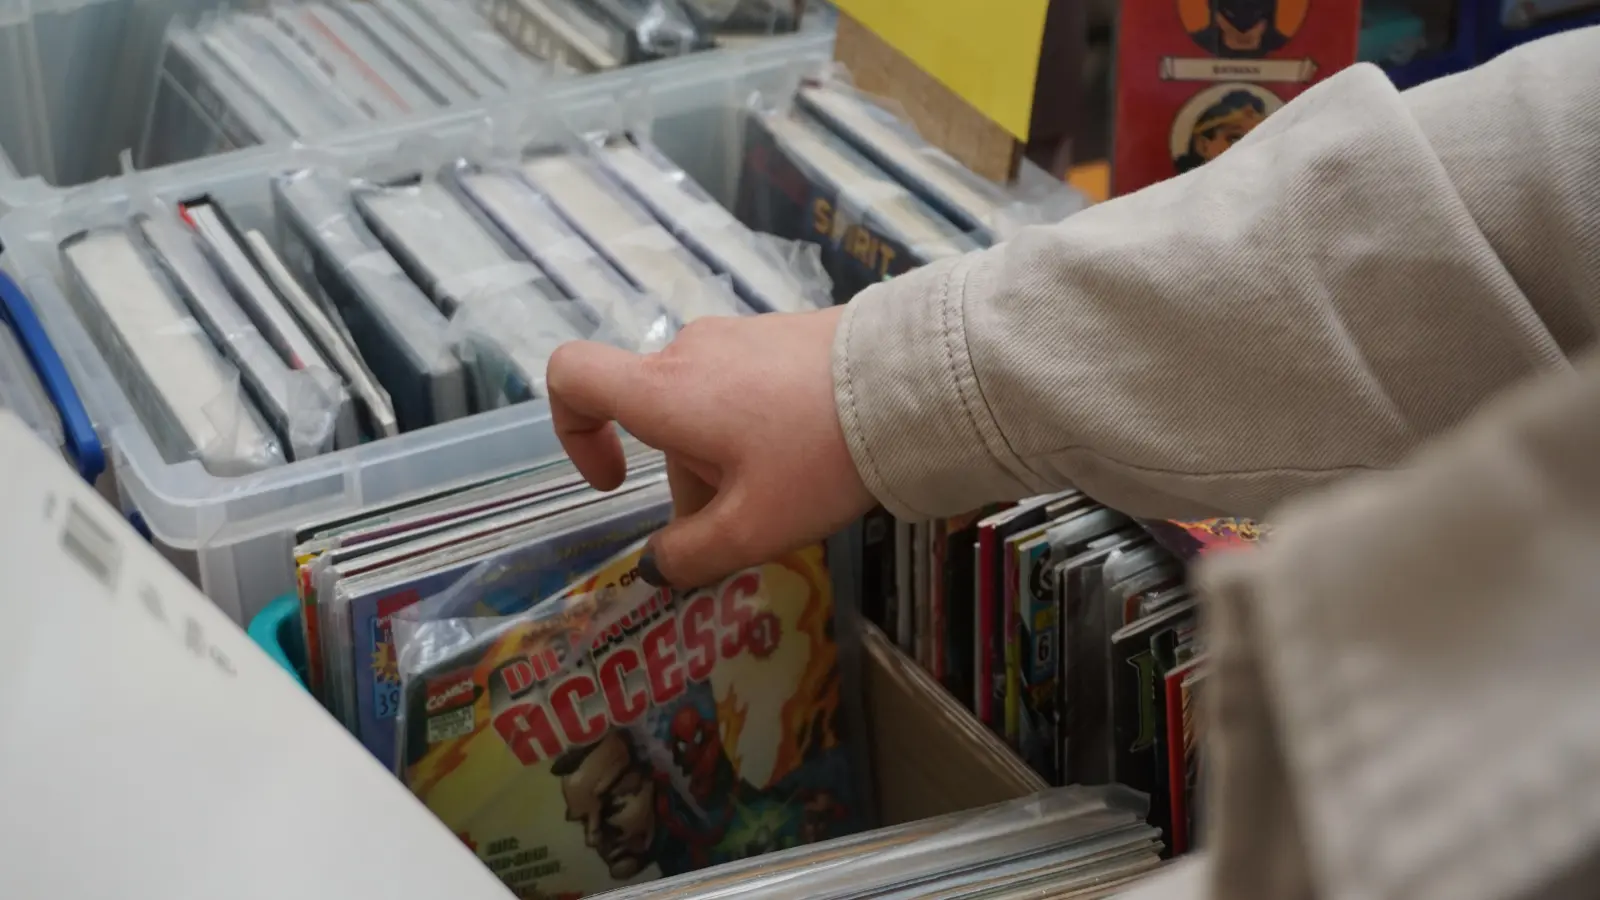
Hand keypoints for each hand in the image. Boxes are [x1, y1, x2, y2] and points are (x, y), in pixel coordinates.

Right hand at [546, 306, 875, 587]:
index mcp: (664, 391)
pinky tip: (813, 456)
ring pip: (704, 406)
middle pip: (654, 417)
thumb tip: (657, 567)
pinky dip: (759, 427)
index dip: (571, 431)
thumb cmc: (817, 457)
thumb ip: (689, 556)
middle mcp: (690, 351)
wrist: (910, 384)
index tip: (613, 480)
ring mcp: (740, 335)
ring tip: (791, 493)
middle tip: (744, 521)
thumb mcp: (751, 528)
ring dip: (725, 457)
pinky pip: (745, 385)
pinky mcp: (783, 332)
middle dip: (684, 477)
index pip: (571, 375)